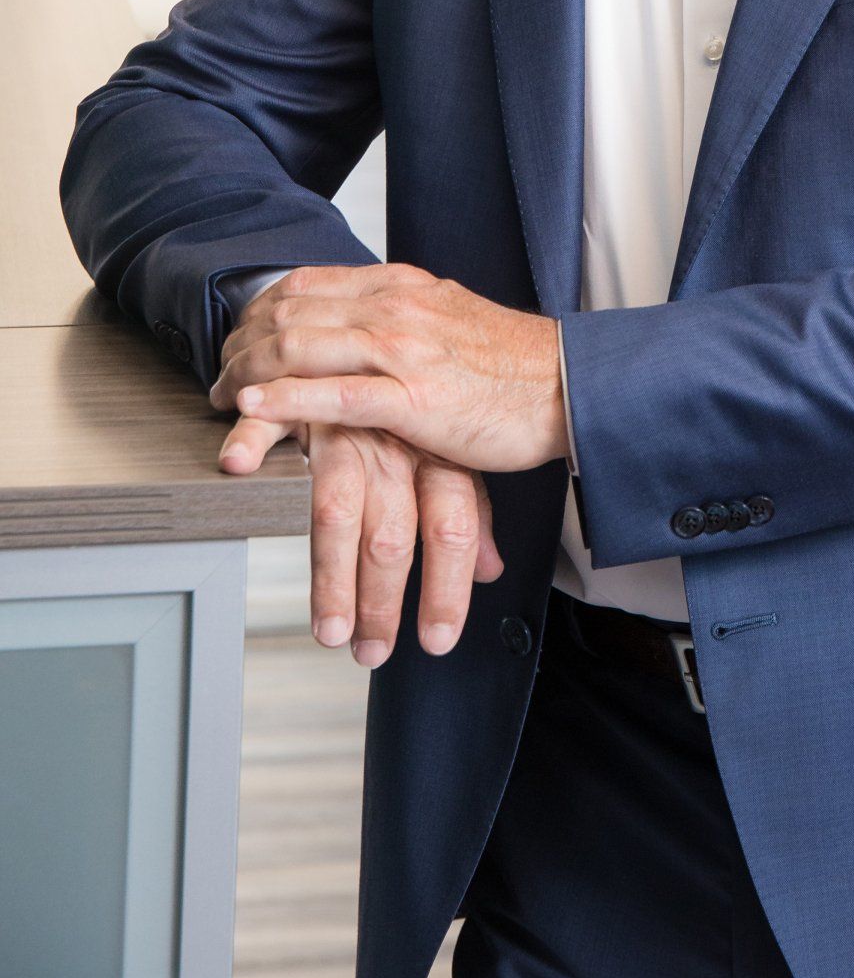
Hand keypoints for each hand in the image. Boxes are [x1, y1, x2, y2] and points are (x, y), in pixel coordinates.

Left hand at [211, 262, 568, 476]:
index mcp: (402, 286)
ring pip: (300, 348)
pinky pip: (333, 396)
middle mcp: (395, 307)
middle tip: (218, 376)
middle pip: (290, 312)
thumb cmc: (512, 364)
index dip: (257, 311)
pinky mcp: (413, 398)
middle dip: (241, 345)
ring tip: (222, 398)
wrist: (567, 385)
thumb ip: (402, 316)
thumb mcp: (447, 319)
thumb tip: (363, 324)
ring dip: (248, 374)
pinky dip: (284, 402)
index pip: (306, 284)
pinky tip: (252, 410)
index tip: (237, 339)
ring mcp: (402, 350)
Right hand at [220, 411, 503, 664]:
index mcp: (435, 454)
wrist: (386, 325)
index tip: (436, 640)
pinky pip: (273, 424)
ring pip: (337, 507)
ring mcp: (346, 426)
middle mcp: (393, 446)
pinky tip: (240, 471)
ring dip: (333, 575)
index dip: (446, 587)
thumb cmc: (418, 400)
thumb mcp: (451, 451)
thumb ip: (469, 511)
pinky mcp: (302, 402)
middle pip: (392, 532)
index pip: (451, 526)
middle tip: (370, 652)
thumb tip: (489, 570)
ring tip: (329, 628)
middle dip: (382, 600)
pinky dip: (253, 444)